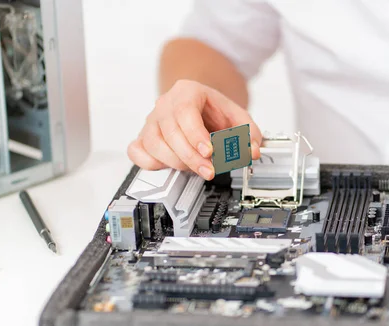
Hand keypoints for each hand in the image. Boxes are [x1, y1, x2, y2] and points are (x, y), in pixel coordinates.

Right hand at [127, 79, 261, 179]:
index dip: (196, 135)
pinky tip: (168, 166)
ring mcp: (151, 121)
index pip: (185, 112)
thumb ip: (249, 133)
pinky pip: (136, 152)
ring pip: (153, 144)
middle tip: (209, 170)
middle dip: (191, 157)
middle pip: (170, 132)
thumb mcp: (238, 117)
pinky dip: (150, 163)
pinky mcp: (142, 137)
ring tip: (195, 168)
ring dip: (176, 162)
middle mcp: (165, 105)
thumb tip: (251, 152)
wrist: (199, 105)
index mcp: (186, 92)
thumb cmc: (214, 110)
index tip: (209, 152)